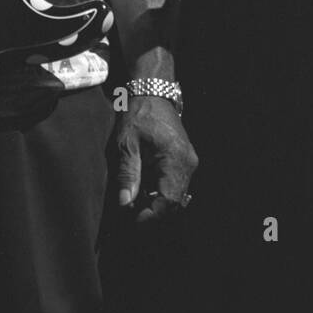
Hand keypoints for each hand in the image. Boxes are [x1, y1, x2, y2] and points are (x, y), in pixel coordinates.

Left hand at [116, 95, 196, 223]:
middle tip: (127, 213)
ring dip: (153, 202)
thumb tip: (125, 203)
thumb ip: (127, 173)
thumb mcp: (126, 143)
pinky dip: (157, 191)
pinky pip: (173, 185)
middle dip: (150, 211)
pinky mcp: (183, 162)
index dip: (150, 215)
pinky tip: (141, 187)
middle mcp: (187, 164)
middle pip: (173, 203)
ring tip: (132, 199)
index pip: (168, 201)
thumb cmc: (137, 114)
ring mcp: (188, 163)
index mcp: (175, 159)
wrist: (151, 92)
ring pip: (174, 196)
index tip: (130, 220)